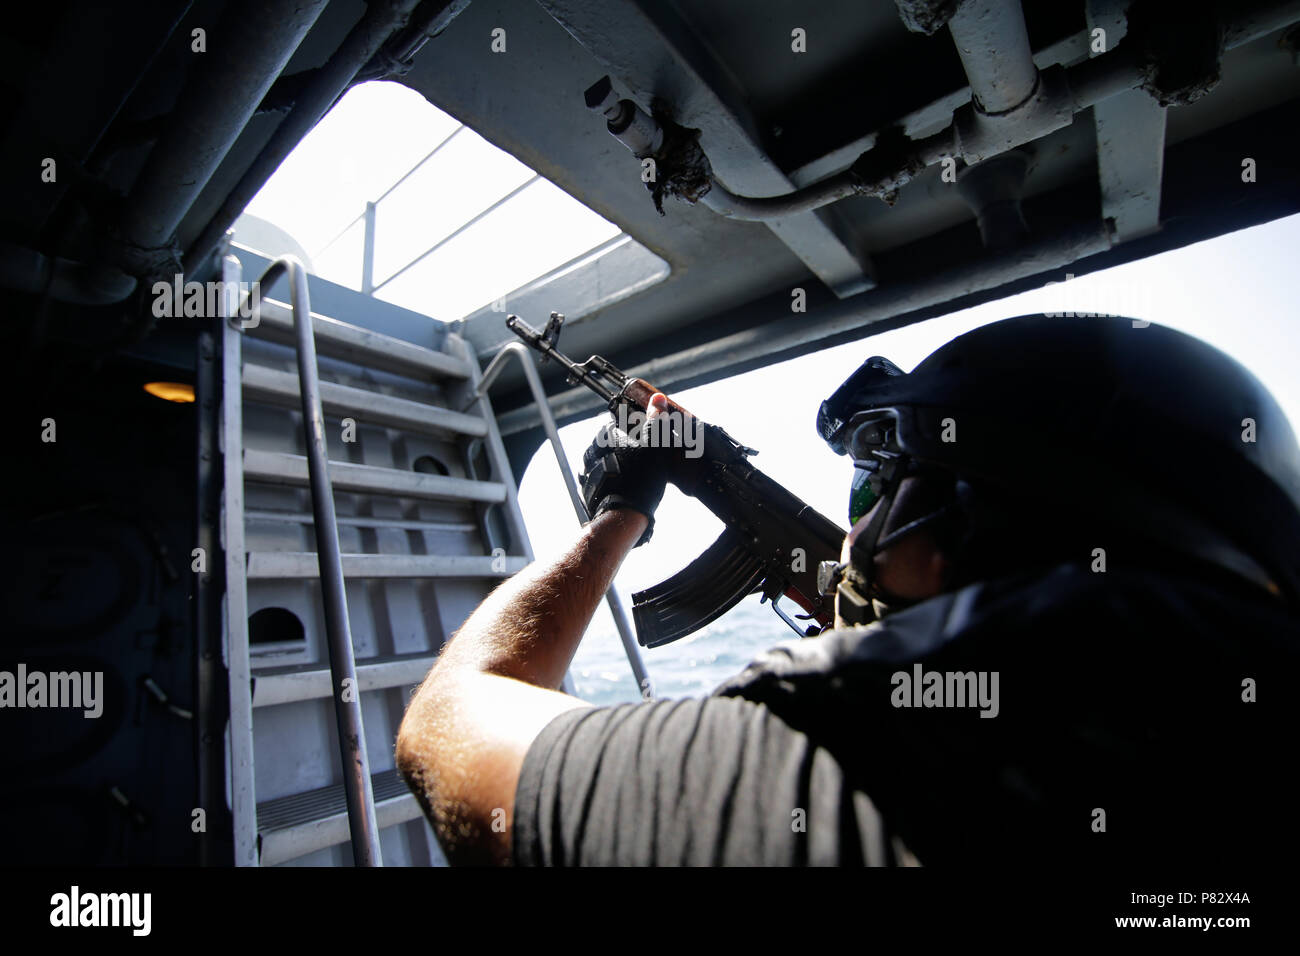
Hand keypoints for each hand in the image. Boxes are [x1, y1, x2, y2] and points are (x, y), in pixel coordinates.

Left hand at [579, 393, 673, 546]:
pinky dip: (612, 482)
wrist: (623, 515)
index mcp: (607, 433)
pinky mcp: (586, 486)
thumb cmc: (642, 478)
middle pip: (616, 444)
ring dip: (620, 467)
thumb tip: (658, 399)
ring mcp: (587, 468)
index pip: (625, 426)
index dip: (640, 436)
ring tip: (636, 481)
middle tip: (646, 467)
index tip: (649, 448)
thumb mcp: (654, 445)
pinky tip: (625, 489)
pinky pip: (602, 478)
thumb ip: (655, 420)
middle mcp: (592, 448)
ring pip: (608, 462)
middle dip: (629, 452)